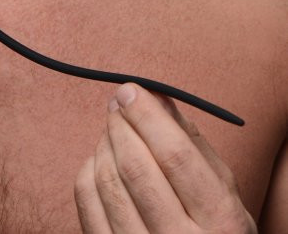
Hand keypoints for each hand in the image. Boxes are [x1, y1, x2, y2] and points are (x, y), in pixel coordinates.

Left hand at [74, 83, 256, 232]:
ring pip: (107, 180)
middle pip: (135, 166)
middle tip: (118, 103)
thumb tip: (158, 96)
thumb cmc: (214, 226)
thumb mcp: (223, 190)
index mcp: (220, 221)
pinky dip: (90, 168)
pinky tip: (103, 159)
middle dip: (121, 123)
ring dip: (105, 142)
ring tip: (115, 131)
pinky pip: (86, 201)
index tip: (131, 91)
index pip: (174, 156)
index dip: (146, 116)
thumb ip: (192, 142)